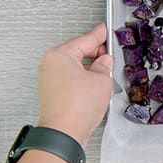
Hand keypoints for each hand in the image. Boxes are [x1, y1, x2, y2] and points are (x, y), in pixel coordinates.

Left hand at [36, 24, 113, 145]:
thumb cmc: (76, 107)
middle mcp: (51, 65)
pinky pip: (73, 80)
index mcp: (60, 55)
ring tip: (106, 77)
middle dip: (98, 55)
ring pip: (77, 67)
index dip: (102, 34)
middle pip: (80, 52)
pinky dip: (85, 81)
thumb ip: (105, 65)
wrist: (64, 134)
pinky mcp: (53, 94)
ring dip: (92, 70)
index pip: (87, 38)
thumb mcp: (102, 79)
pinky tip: (96, 88)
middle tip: (113, 57)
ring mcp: (50, 80)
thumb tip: (104, 62)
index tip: (107, 29)